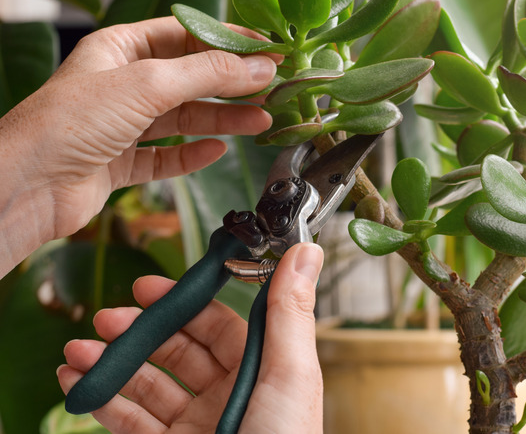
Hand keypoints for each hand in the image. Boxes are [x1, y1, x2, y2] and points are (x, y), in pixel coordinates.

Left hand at [0, 16, 278, 274]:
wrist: (28, 185)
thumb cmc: (69, 122)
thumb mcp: (147, 84)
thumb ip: (207, 75)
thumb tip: (258, 67)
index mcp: (119, 50)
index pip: (185, 36)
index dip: (227, 42)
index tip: (267, 51)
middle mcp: (120, 85)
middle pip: (188, 79)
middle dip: (230, 84)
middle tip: (270, 88)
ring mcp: (120, 126)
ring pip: (182, 119)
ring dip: (222, 120)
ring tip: (261, 120)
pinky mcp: (120, 163)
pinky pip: (166, 157)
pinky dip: (192, 156)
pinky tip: (217, 151)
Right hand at [57, 242, 324, 432]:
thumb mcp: (290, 376)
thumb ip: (289, 312)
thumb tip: (305, 251)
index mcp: (263, 371)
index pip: (220, 325)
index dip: (186, 303)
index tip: (151, 286)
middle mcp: (230, 395)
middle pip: (178, 351)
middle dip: (141, 330)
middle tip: (107, 317)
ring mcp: (198, 425)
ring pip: (148, 385)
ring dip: (113, 363)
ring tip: (80, 349)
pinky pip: (130, 420)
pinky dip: (102, 399)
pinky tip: (78, 380)